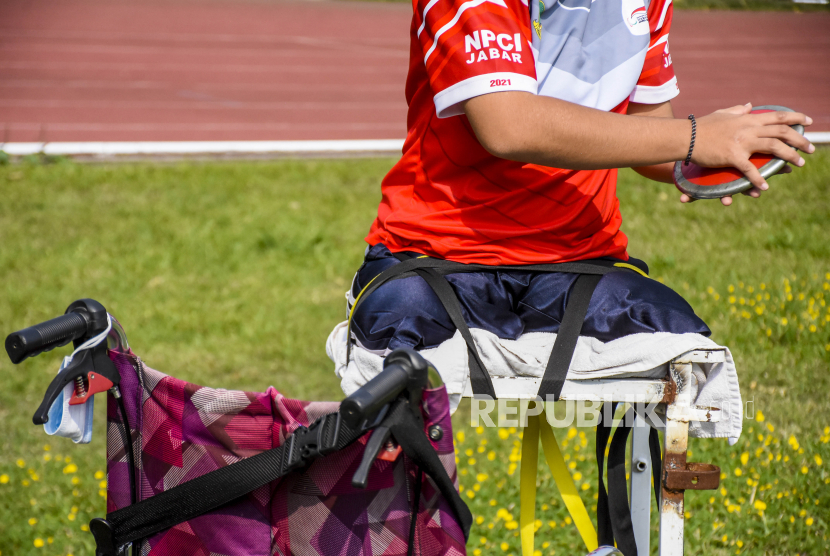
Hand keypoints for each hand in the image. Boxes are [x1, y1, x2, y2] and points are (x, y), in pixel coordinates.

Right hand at [680, 103, 813, 205]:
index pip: (778, 116)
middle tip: (810, 148)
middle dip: (799, 140)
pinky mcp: (732, 156)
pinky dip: (758, 180)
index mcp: (748, 119)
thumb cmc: (701, 126)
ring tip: (799, 164)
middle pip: (782, 131)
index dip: (796, 117)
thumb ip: (737, 110)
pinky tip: (764, 188)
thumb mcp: (722, 114)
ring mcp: (742, 142)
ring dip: (790, 156)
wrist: (686, 136)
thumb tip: (749, 105)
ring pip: (774, 147)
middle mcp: (749, 129)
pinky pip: (749, 170)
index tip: (809, 121)